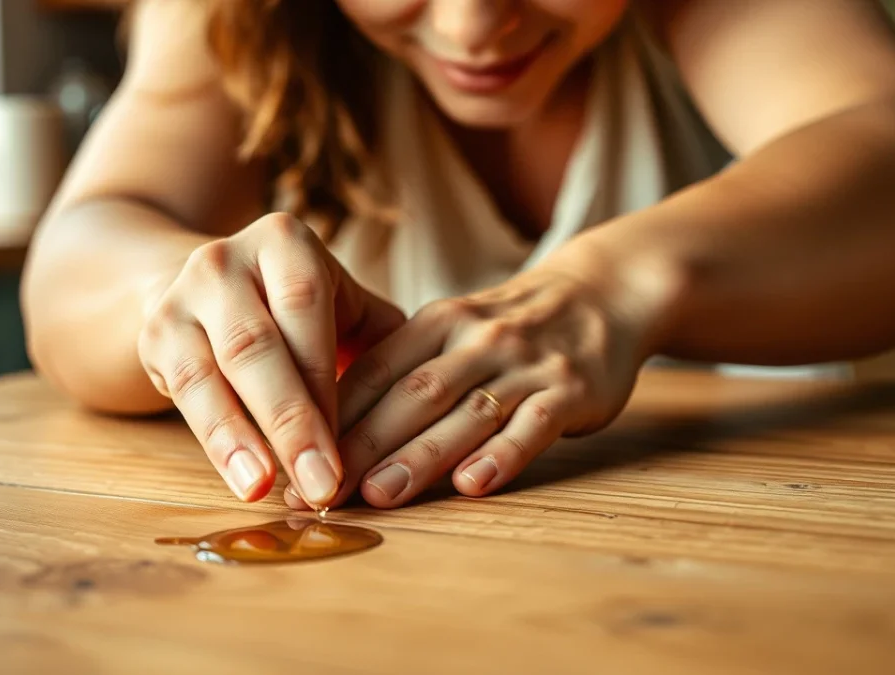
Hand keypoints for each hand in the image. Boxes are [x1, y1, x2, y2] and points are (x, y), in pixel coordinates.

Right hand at [139, 213, 404, 504]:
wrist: (204, 288)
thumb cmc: (295, 309)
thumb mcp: (339, 306)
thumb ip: (382, 344)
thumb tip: (431, 403)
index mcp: (284, 242)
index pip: (305, 310)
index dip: (326, 381)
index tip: (352, 448)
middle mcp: (225, 260)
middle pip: (257, 346)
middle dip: (291, 422)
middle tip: (321, 485)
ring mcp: (181, 296)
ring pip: (212, 373)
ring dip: (243, 438)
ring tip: (268, 490)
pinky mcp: (155, 334)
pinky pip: (185, 394)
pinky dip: (217, 442)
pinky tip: (244, 480)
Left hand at [285, 268, 652, 509]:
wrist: (601, 295)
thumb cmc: (507, 330)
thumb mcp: (451, 330)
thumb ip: (401, 371)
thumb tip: (325, 427)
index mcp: (436, 323)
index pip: (375, 369)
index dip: (333, 415)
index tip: (294, 456)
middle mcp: (476, 339)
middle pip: (412, 395)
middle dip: (363, 444)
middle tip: (321, 488)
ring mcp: (525, 364)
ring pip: (465, 412)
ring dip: (420, 456)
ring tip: (379, 494)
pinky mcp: (570, 390)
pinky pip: (532, 425)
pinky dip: (502, 455)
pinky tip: (472, 484)